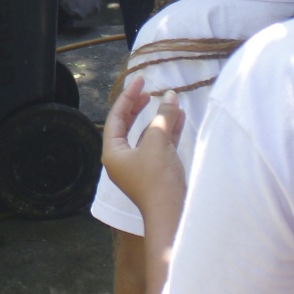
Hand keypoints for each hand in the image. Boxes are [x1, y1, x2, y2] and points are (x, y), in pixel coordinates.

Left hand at [101, 76, 187, 215]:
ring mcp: (139, 167)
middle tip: (149, 90)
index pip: (116, 118)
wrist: (171, 213)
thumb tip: (170, 96)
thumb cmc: (157, 178)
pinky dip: (169, 132)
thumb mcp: (157, 142)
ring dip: (159, 118)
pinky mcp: (156, 172)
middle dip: (139, 107)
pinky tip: (180, 117)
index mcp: (113, 152)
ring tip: (171, 101)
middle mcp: (122, 159)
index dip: (128, 97)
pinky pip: (160, 146)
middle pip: (128, 126)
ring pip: (147, 135)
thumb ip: (163, 117)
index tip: (140, 81)